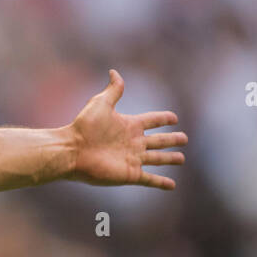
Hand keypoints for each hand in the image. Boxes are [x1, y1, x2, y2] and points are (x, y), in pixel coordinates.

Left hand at [67, 70, 186, 189]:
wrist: (72, 150)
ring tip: (181, 159)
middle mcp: (133, 142)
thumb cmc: (84, 126)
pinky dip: (161, 183)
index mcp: (129, 125)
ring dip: (170, 159)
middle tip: (184, 138)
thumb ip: (113, 90)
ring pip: (157, 159)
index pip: (152, 120)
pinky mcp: (130, 174)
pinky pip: (150, 179)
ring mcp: (133, 159)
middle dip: (172, 139)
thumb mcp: (101, 104)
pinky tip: (172, 185)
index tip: (174, 118)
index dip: (163, 118)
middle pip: (159, 140)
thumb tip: (114, 71)